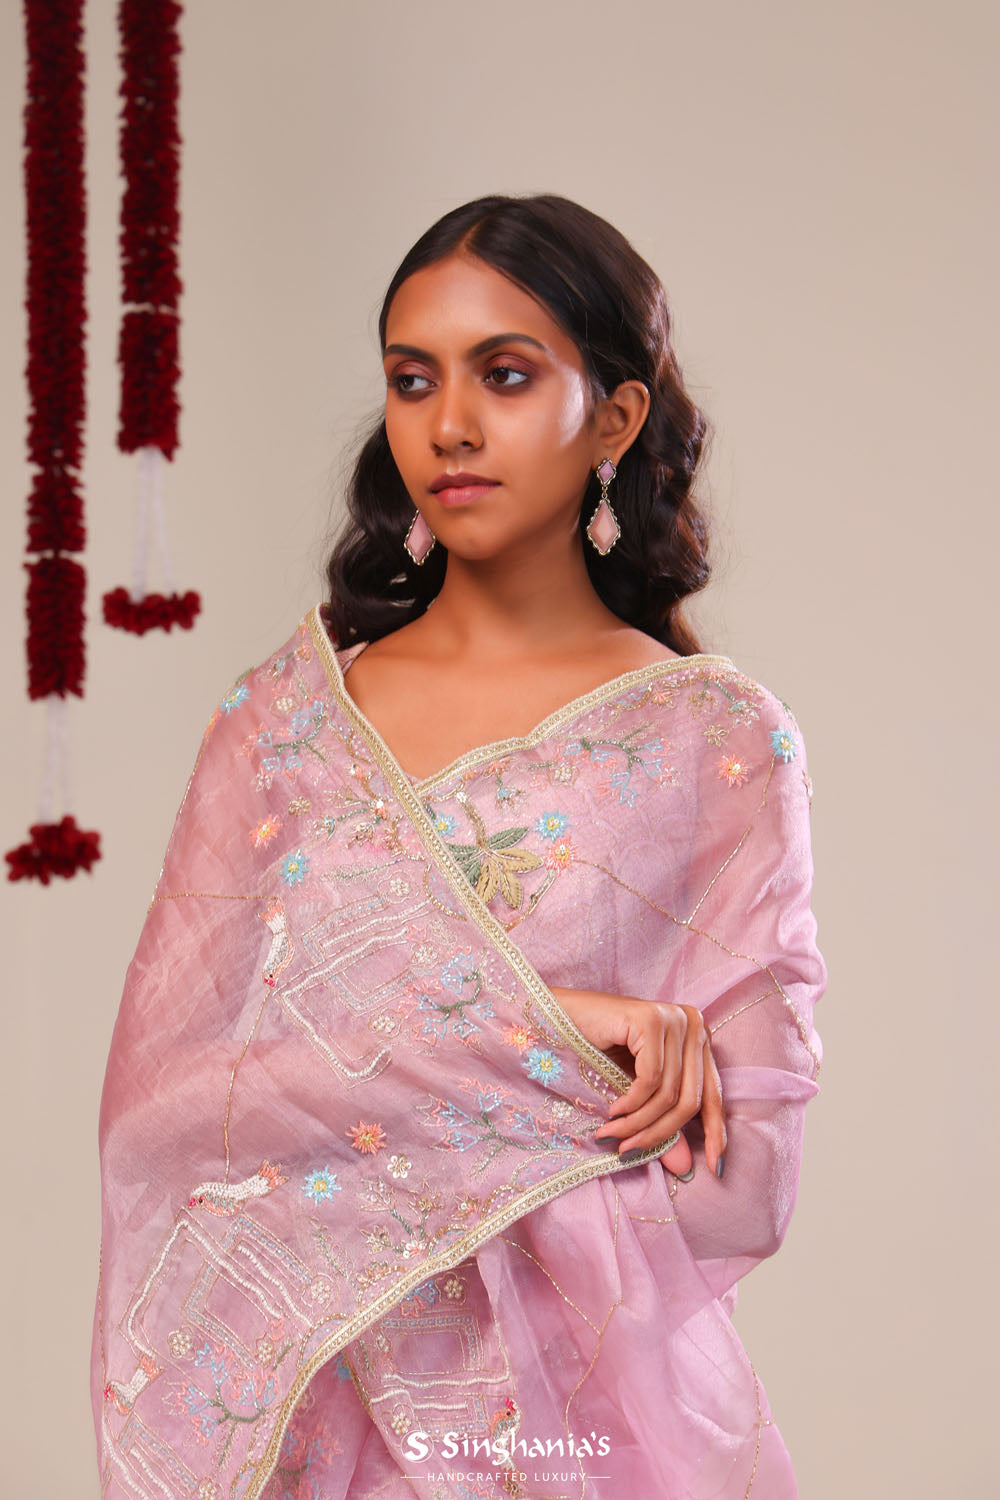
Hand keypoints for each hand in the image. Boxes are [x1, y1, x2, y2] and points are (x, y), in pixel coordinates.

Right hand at [548, 985, 725, 1178]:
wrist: (560, 1017)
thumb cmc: (598, 1051)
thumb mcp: (638, 1092)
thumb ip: (662, 1121)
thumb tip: (685, 1167)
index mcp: (698, 1038)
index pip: (713, 1094)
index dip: (715, 1133)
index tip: (715, 1169)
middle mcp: (693, 1024)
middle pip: (691, 1098)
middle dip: (659, 1133)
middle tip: (629, 1150)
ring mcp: (673, 1018)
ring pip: (669, 1093)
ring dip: (638, 1122)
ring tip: (613, 1134)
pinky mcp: (650, 1019)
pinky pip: (650, 1079)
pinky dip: (631, 1103)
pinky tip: (612, 1110)